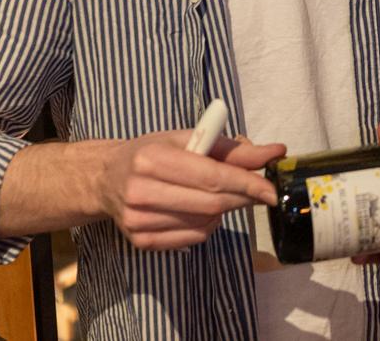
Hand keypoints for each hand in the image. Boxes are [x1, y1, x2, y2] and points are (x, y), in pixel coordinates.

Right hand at [100, 130, 284, 250]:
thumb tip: (275, 152)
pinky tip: (198, 210)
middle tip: (259, 192)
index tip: (271, 190)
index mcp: (152, 158)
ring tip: (217, 195)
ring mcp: (137, 220)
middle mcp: (140, 191)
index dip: (247, 184)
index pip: (211, 177)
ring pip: (205, 224)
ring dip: (224, 211)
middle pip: (211, 203)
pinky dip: (207, 226)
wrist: (105, 178)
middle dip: (243, 198)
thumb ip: (232, 149)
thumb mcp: (188, 139)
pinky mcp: (140, 240)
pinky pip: (193, 238)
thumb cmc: (152, 153)